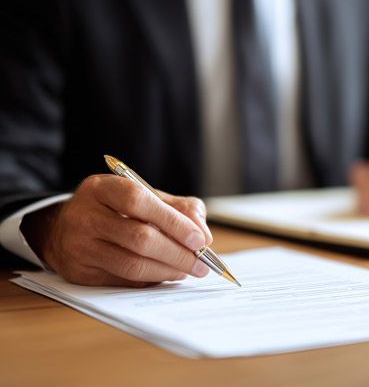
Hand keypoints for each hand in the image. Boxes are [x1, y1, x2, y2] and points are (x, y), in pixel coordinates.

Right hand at [21, 174, 213, 286]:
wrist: (64, 228)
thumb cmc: (116, 210)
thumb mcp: (145, 197)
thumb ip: (180, 209)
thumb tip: (204, 236)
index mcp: (102, 188)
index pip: (139, 202)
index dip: (174, 222)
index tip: (200, 240)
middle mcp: (85, 216)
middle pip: (139, 238)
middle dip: (178, 253)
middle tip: (202, 263)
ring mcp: (79, 246)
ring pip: (132, 265)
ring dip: (168, 271)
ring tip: (188, 270)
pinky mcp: (80, 272)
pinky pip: (124, 281)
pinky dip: (152, 280)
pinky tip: (167, 274)